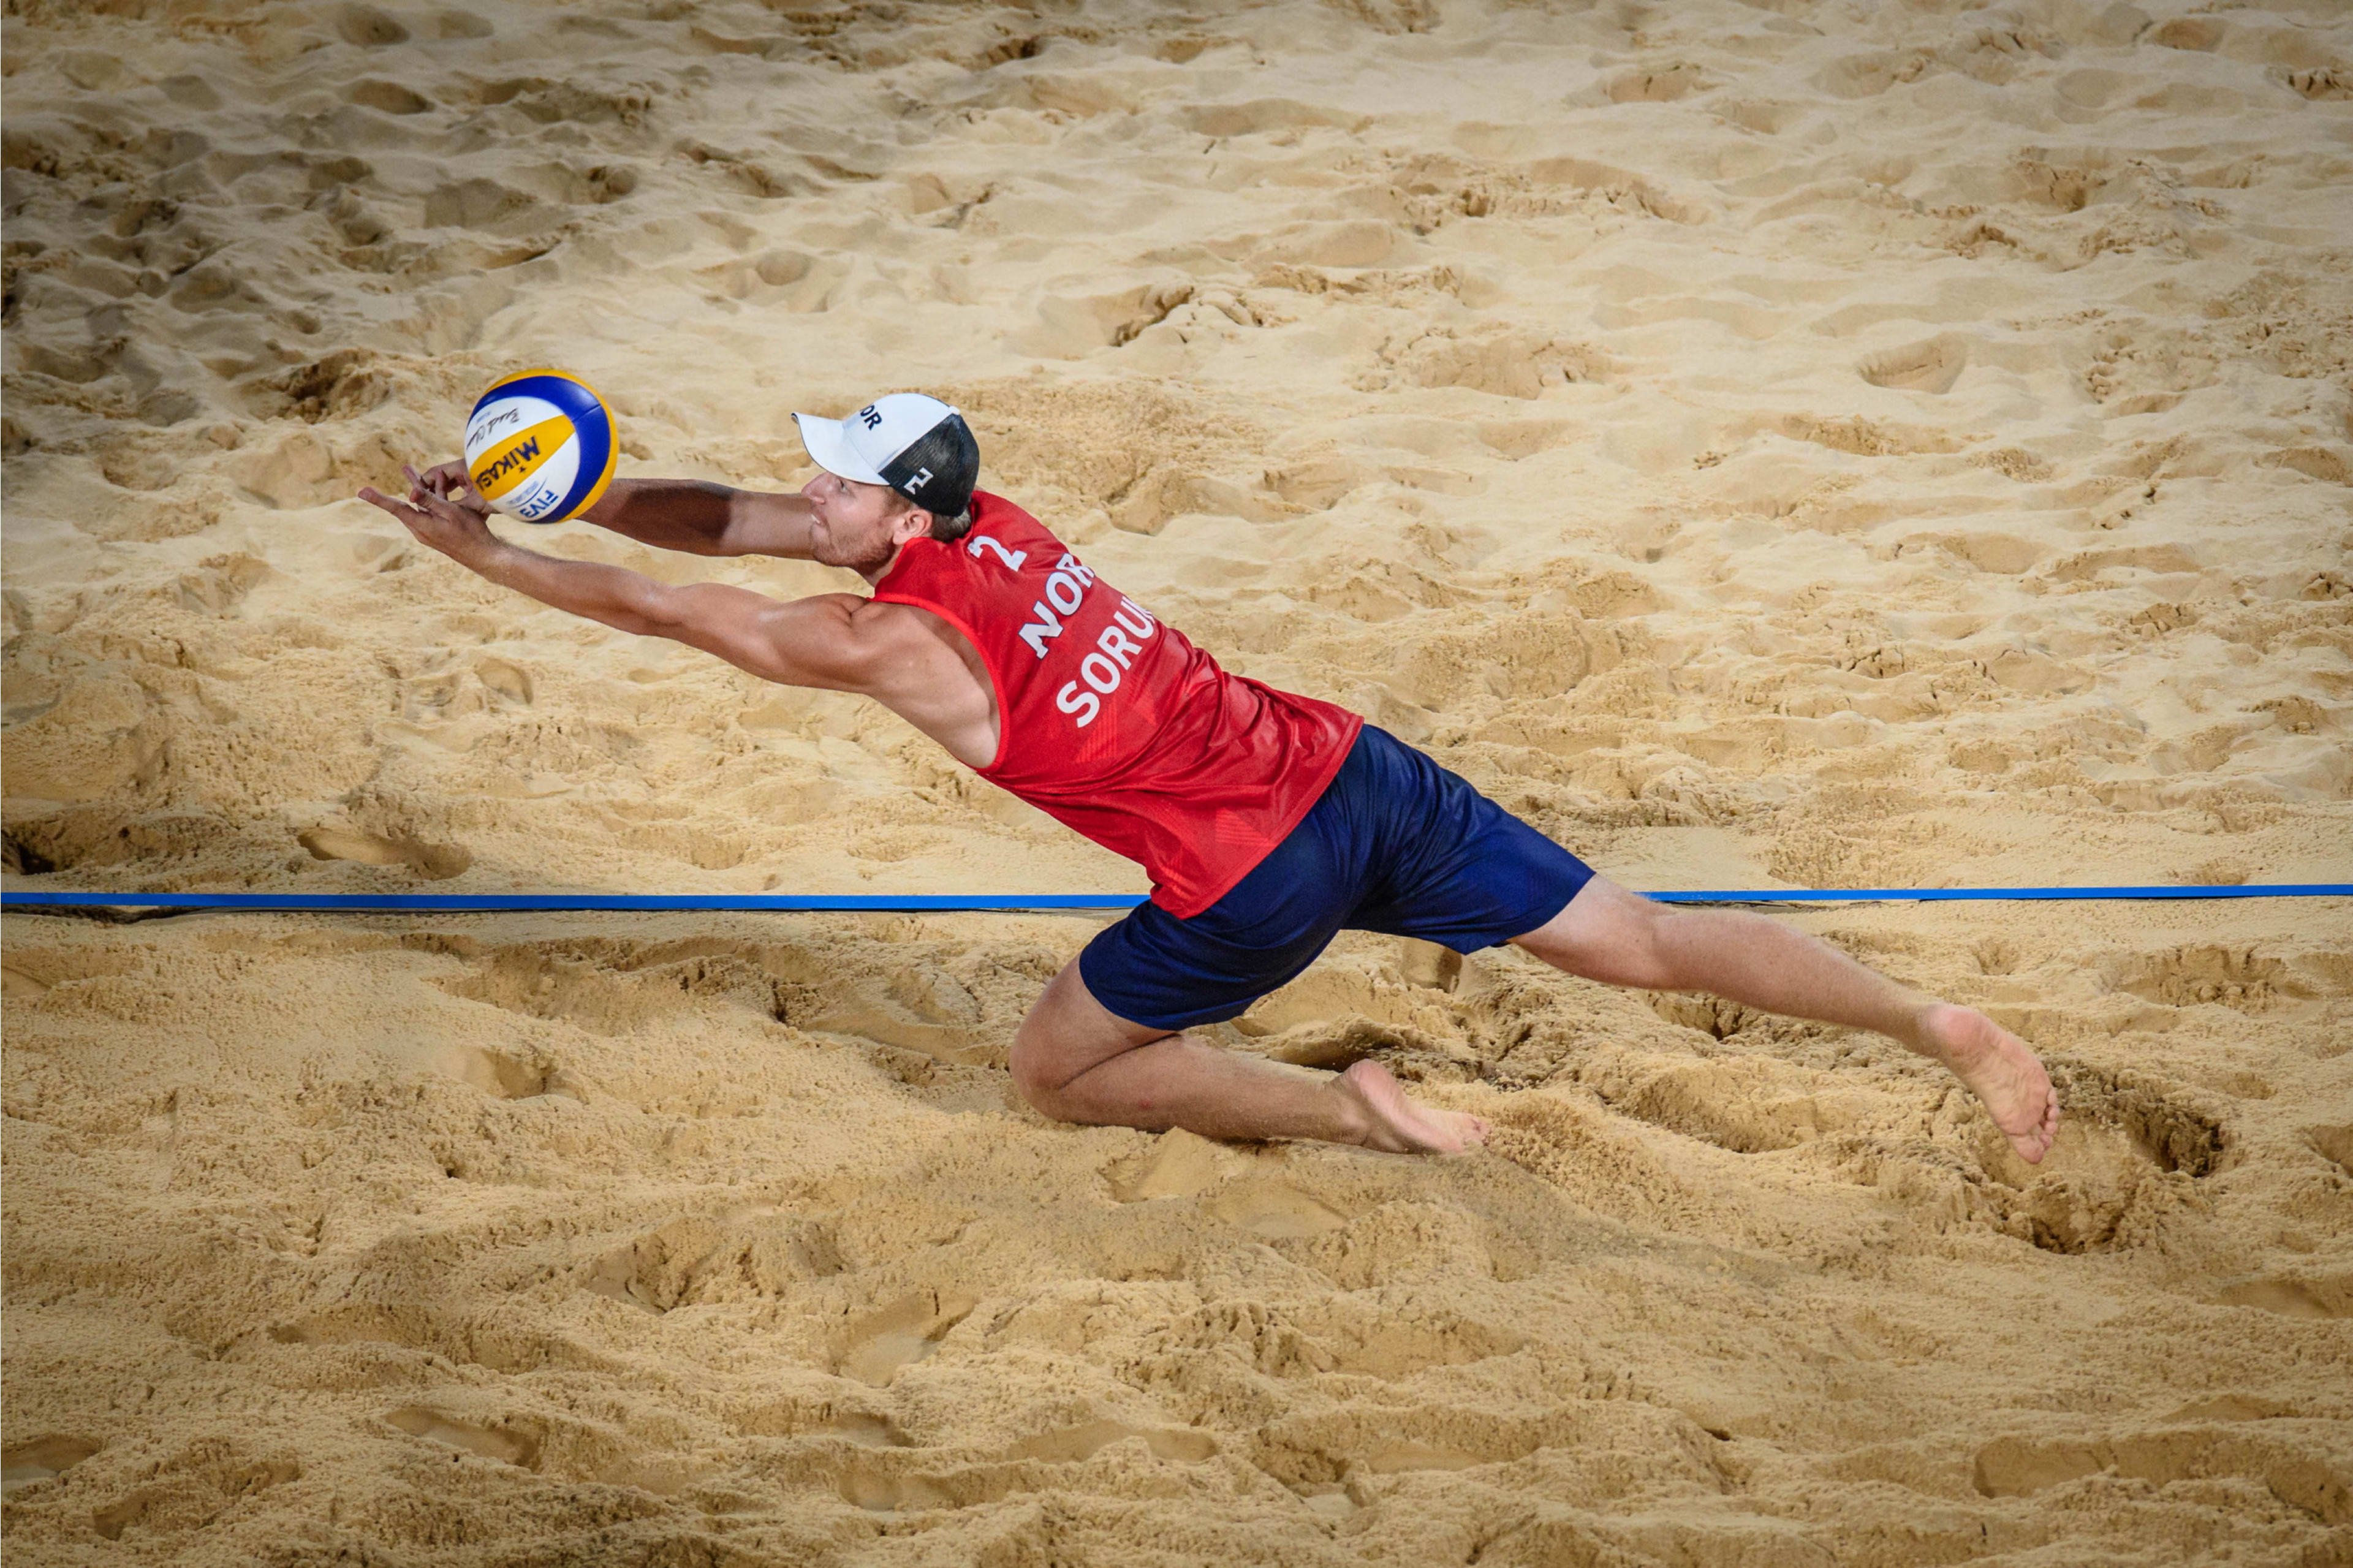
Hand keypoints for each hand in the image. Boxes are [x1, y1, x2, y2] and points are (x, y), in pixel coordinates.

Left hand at [359, 464, 501, 564]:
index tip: (361, 491)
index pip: (396, 508)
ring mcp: (428, 531)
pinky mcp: (436, 531)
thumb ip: (432, 501)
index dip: (378, 499)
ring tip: (414, 470)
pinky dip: (432, 498)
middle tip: (402, 468)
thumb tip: (412, 492)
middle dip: (408, 484)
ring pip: (419, 506)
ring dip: (421, 488)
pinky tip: (439, 486)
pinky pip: (429, 511)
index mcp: (421, 525)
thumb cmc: (471, 533)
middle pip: (407, 504)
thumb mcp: (452, 513)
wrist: (483, 556)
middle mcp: (421, 529)